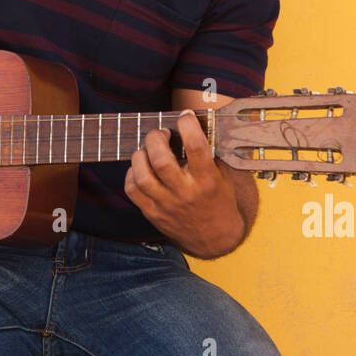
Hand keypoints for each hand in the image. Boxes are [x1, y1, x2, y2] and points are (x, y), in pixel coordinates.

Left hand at [123, 109, 244, 257]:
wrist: (215, 239)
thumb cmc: (220, 201)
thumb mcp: (224, 177)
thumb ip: (213, 152)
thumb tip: (200, 123)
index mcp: (207, 181)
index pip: (196, 148)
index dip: (188, 126)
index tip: (185, 116)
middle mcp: (185, 193)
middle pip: (161, 161)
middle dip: (156, 138)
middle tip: (161, 133)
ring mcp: (166, 204)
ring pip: (142, 176)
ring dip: (140, 155)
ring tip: (148, 150)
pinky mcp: (153, 213)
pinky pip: (132, 190)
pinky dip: (131, 174)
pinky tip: (141, 168)